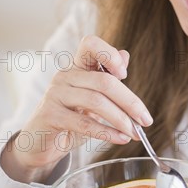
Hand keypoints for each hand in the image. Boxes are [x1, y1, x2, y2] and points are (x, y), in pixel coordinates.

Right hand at [1, 36, 152, 182]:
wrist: (42, 143)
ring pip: (96, 101)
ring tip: (135, 133)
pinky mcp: (50, 115)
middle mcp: (65, 76)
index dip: (109, 54)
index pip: (90, 44)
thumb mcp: (92, 98)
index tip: (124, 74)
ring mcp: (55, 94)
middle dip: (130, 102)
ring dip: (121, 120)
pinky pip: (84, 123)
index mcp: (76, 67)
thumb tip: (125, 55)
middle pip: (104, 81)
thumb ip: (107, 78)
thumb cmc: (71, 119)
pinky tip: (121, 139)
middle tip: (146, 120)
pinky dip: (107, 133)